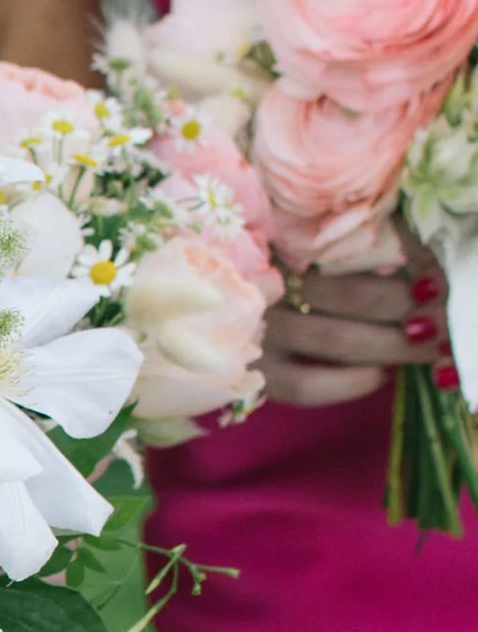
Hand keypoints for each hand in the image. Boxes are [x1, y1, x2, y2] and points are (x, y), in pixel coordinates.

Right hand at [260, 257, 443, 407]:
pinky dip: (351, 383)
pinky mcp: (253, 374)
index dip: (404, 264)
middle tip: (440, 316)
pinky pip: (309, 385)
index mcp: (279, 247)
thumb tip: (410, 262)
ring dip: (392, 346)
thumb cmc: (257, 281)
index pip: (353, 251)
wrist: (191, 326)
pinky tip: (379, 375)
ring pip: (339, 340)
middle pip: (356, 296)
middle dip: (409, 309)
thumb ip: (333, 253)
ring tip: (423, 347)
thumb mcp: (288, 249)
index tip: (431, 276)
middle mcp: (267, 286)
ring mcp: (257, 332)